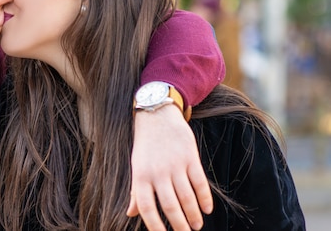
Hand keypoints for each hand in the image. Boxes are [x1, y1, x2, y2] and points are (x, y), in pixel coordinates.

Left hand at [128, 104, 212, 230]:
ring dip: (194, 215)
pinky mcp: (190, 157)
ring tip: (196, 226)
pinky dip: (205, 198)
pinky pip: (200, 182)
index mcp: (140, 176)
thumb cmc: (145, 146)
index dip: (155, 226)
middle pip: (170, 206)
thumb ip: (135, 191)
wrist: (156, 116)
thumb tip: (130, 214)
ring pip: (187, 197)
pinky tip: (207, 209)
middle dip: (180, 226)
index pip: (147, 208)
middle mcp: (157, 172)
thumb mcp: (136, 167)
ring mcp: (175, 164)